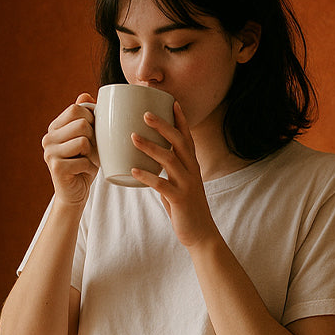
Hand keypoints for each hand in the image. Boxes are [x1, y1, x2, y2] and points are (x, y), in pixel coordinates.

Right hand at [41, 93, 98, 206]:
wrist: (75, 193)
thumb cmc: (84, 164)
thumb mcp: (88, 138)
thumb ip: (86, 117)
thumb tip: (86, 94)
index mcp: (54, 128)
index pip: (76, 109)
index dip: (92, 119)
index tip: (93, 134)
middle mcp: (48, 138)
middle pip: (82, 124)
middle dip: (94, 138)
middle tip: (91, 152)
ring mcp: (49, 152)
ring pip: (83, 141)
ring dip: (93, 154)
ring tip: (88, 162)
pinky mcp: (56, 167)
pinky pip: (83, 160)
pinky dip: (89, 168)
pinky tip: (83, 172)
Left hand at [129, 102, 218, 250]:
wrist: (200, 233)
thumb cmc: (186, 208)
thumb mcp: (179, 185)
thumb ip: (167, 172)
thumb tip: (146, 163)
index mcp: (192, 165)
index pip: (187, 137)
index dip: (180, 119)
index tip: (171, 101)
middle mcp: (192, 170)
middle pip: (178, 141)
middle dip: (162, 126)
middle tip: (145, 114)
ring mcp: (187, 184)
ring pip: (169, 160)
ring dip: (150, 147)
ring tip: (133, 137)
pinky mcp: (180, 199)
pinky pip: (162, 185)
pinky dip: (147, 176)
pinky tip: (133, 171)